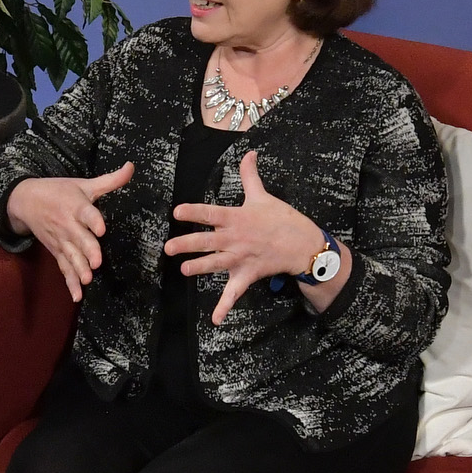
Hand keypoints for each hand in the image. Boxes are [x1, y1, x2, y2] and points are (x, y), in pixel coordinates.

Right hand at [4, 163, 134, 300]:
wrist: (26, 200)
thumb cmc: (59, 191)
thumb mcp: (84, 184)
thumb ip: (110, 180)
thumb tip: (131, 166)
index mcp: (76, 206)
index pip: (85, 213)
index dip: (93, 220)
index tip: (101, 228)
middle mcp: (68, 224)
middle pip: (78, 239)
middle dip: (87, 250)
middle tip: (96, 262)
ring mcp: (61, 240)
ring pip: (70, 256)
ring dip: (78, 269)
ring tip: (87, 279)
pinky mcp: (56, 251)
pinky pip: (63, 268)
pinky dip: (69, 282)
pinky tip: (77, 296)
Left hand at [165, 151, 329, 322]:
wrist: (303, 244)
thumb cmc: (282, 218)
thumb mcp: (263, 196)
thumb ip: (250, 176)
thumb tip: (249, 153)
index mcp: (236, 218)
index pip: (211, 213)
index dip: (194, 212)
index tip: (177, 211)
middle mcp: (235, 239)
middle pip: (208, 241)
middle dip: (187, 244)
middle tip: (168, 247)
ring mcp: (241, 258)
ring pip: (216, 264)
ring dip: (200, 268)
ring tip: (183, 271)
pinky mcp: (248, 275)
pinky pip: (234, 293)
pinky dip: (225, 306)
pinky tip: (215, 319)